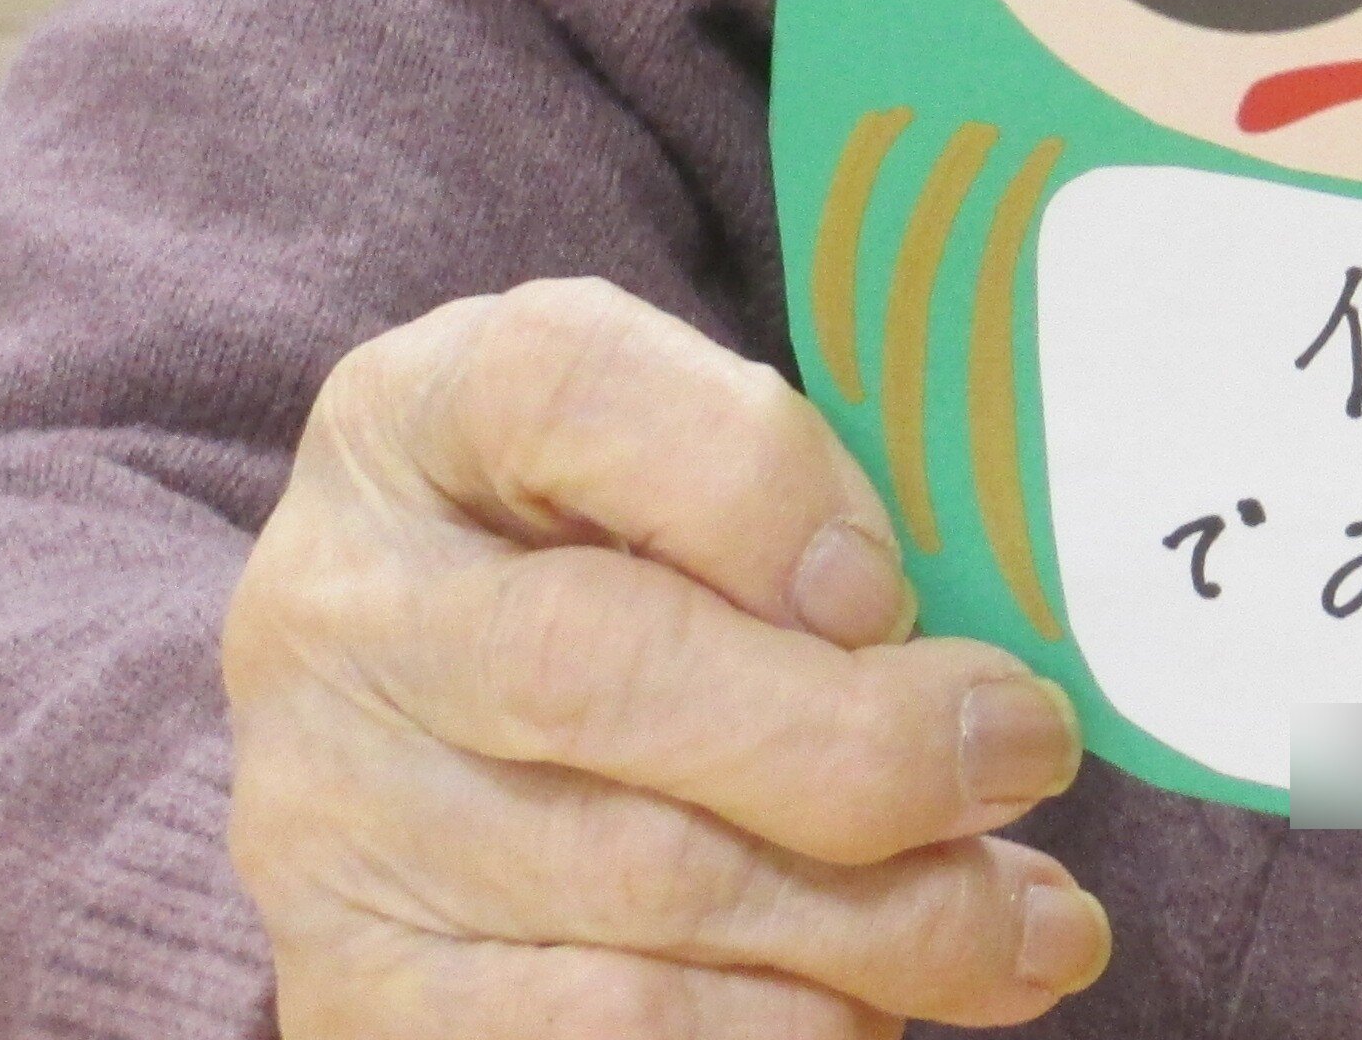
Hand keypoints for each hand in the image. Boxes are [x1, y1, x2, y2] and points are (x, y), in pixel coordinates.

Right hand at [227, 277, 1111, 1036]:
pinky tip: (874, 1013)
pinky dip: (772, 1031)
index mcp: (420, 416)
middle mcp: (342, 606)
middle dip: (861, 738)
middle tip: (1029, 755)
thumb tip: (972, 676)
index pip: (563, 386)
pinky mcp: (356, 990)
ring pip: (632, 881)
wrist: (426, 739)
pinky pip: (595, 1033)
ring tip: (1026, 927)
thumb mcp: (680, 466)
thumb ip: (794, 507)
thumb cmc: (619, 567)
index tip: (891, 583)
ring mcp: (331, 810)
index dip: (749, 481)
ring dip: (875, 922)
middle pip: (596, 667)